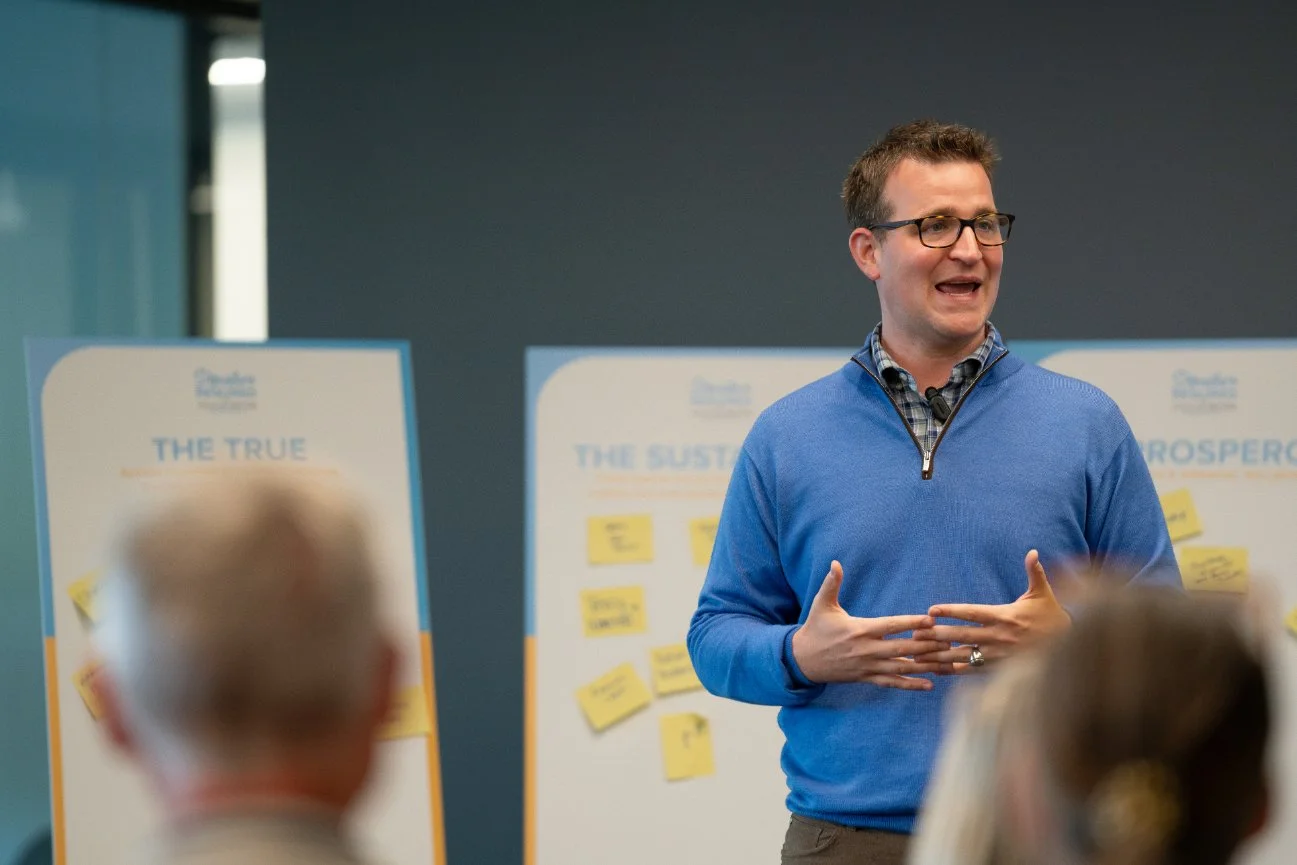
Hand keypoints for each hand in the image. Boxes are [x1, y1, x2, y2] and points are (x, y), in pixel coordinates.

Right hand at [791, 560, 953, 689]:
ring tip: (945, 663)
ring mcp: (868, 666)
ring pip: (901, 668)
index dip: (912, 623)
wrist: (803, 660)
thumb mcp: (822, 604)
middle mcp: (867, 650)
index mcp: (860, 629)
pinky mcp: (867, 678)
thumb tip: (835, 563)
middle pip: (902, 648)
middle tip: (949, 642)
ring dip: (925, 665)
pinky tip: (930, 685)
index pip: (891, 626)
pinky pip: (892, 683)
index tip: (931, 620)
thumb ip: (831, 583)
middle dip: (927, 646)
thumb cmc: (815, 629)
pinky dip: (911, 685)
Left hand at [913, 550, 1070, 672]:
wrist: (1069, 646)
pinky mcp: (999, 669)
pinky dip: (953, 671)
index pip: (972, 613)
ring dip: (939, 656)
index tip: (931, 610)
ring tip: (917, 656)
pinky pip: (972, 671)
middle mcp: (998, 637)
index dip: (951, 611)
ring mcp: (998, 655)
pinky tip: (936, 671)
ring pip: (963, 656)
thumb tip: (1034, 551)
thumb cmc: (1051, 615)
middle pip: (961, 636)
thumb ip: (1035, 572)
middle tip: (915, 634)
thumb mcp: (1043, 592)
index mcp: (1004, 616)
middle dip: (937, 636)